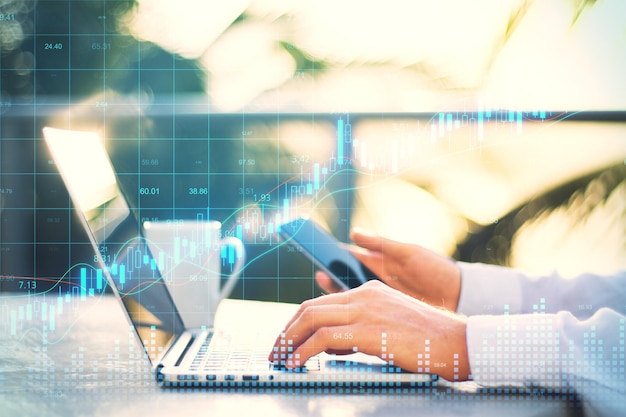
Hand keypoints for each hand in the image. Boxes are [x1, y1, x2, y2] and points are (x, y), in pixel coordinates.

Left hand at [269, 280, 469, 380]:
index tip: (288, 338)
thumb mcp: (389, 326)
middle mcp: (363, 295)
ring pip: (312, 318)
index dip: (298, 321)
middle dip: (287, 330)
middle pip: (310, 307)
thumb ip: (360, 330)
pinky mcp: (368, 329)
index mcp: (368, 291)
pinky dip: (305, 350)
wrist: (456, 341)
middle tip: (277, 350)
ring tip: (282, 358)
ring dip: (290, 340)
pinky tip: (299, 362)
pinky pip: (324, 338)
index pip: (322, 302)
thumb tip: (333, 345)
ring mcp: (365, 310)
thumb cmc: (427, 339)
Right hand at [317, 229, 461, 310]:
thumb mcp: (409, 252)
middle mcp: (375, 280)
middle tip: (316, 281)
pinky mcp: (384, 315)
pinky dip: (348, 317)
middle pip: (344, 280)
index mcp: (379, 261)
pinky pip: (361, 316)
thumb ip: (381, 244)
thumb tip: (354, 233)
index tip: (318, 255)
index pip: (348, 257)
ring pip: (349, 299)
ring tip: (321, 299)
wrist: (460, 296)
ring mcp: (379, 298)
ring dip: (335, 300)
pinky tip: (337, 319)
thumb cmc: (435, 269)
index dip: (332, 257)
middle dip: (328, 281)